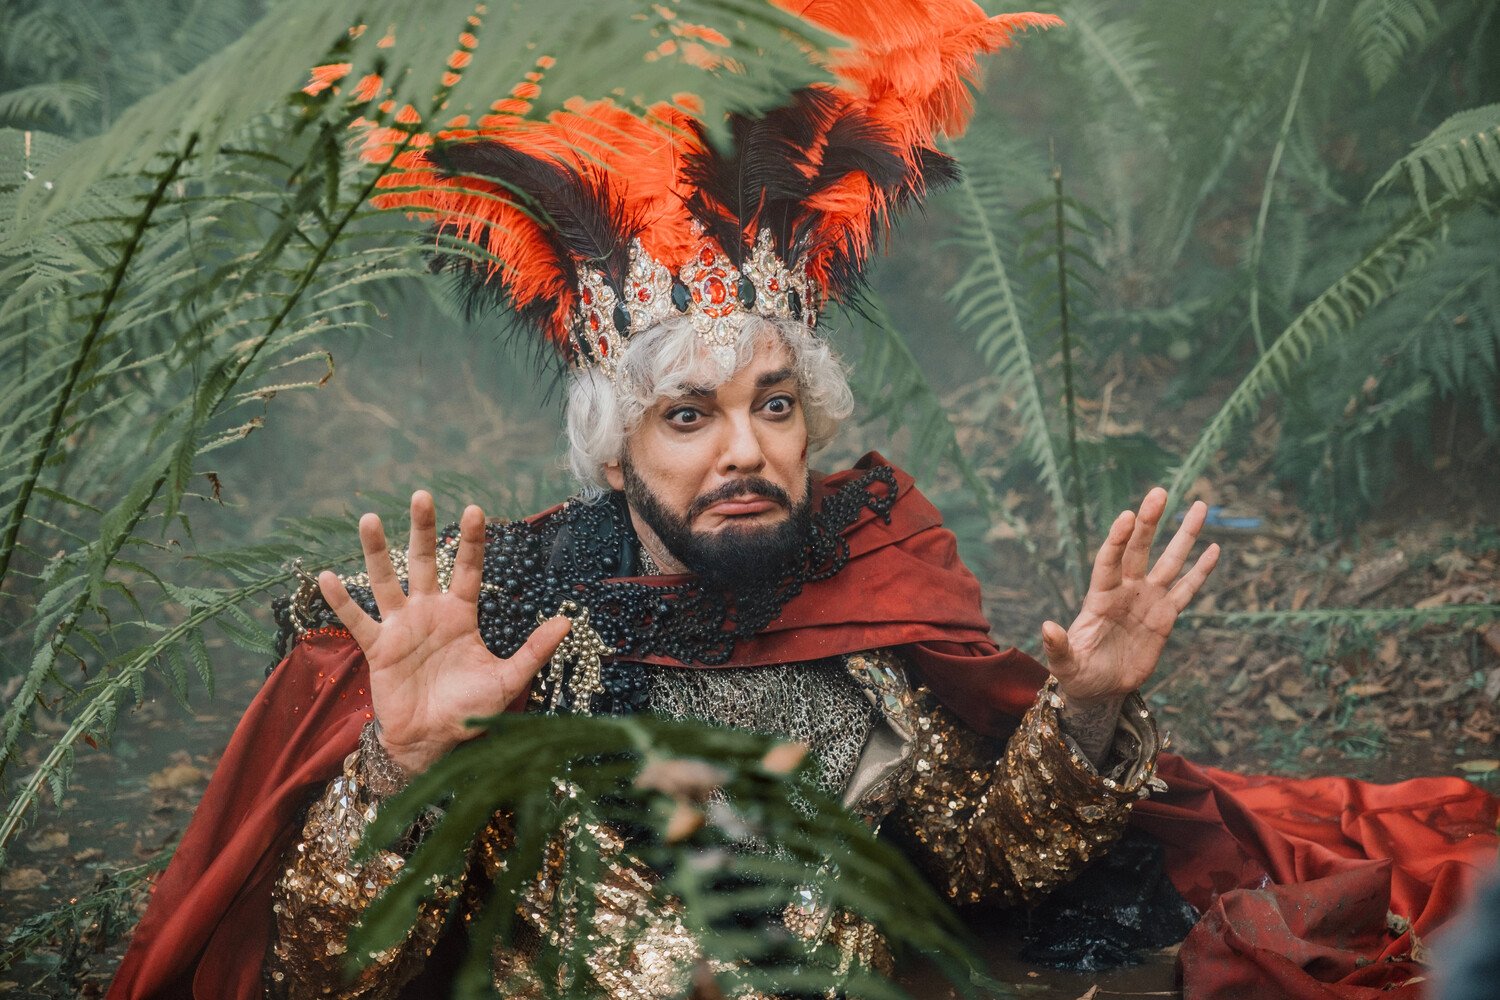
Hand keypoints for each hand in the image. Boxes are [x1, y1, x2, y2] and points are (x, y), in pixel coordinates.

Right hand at [318, 491, 570, 776]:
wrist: (433, 742)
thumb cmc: (471, 710)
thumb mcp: (508, 679)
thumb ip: (534, 650)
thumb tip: (567, 622)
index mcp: (461, 615)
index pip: (466, 569)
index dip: (470, 541)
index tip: (475, 509)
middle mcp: (429, 612)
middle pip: (424, 561)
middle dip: (423, 529)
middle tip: (422, 495)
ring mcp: (401, 627)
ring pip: (386, 581)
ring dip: (376, 552)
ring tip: (369, 519)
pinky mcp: (378, 648)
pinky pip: (357, 620)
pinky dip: (341, 601)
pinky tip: (326, 577)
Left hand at [1042, 489, 1219, 759]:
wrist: (1101, 689)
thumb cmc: (1078, 674)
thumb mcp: (1065, 664)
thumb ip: (1058, 646)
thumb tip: (1047, 627)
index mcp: (1100, 597)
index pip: (1109, 561)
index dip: (1117, 540)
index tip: (1127, 516)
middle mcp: (1125, 591)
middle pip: (1139, 550)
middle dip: (1149, 522)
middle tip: (1159, 493)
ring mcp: (1147, 600)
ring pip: (1169, 561)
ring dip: (1183, 534)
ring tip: (1199, 505)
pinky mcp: (1165, 616)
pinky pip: (1187, 589)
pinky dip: (1201, 570)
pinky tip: (1213, 549)